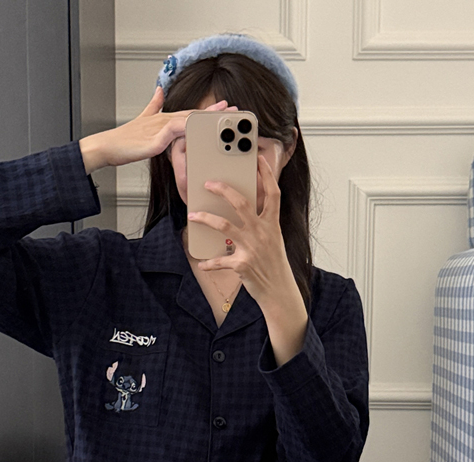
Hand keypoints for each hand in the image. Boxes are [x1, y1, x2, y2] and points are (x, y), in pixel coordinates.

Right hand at [79, 87, 231, 173]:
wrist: (108, 147)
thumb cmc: (125, 140)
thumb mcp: (143, 120)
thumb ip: (153, 105)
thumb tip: (159, 90)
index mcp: (165, 119)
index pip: (192, 113)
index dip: (209, 109)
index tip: (226, 106)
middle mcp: (164, 121)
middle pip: (194, 115)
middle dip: (214, 113)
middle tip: (233, 110)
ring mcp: (159, 129)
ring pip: (187, 121)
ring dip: (205, 120)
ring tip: (222, 120)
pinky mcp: (155, 141)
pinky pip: (173, 133)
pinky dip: (185, 130)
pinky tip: (197, 130)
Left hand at [188, 156, 308, 364]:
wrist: (279, 292)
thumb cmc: (274, 265)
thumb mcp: (273, 240)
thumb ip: (261, 224)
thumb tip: (243, 211)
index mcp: (272, 224)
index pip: (272, 193)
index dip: (266, 174)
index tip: (257, 158)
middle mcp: (262, 233)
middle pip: (242, 203)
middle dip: (224, 190)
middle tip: (209, 183)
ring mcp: (252, 248)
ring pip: (225, 226)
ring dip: (206, 219)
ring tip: (193, 215)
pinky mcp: (242, 265)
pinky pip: (220, 261)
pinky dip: (209, 262)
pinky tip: (202, 263)